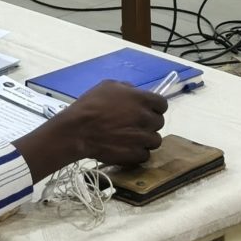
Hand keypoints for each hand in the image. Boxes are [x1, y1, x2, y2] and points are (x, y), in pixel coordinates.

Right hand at [16, 80, 166, 173]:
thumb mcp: (108, 86)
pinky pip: (145, 154)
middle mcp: (146, 118)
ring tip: (131, 139)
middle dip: (149, 123)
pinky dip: (138, 153)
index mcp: (142, 99)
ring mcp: (143, 138)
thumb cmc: (90, 105)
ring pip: (155, 140)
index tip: (146, 110)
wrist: (78, 130)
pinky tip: (127, 149)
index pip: (162, 104)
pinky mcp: (136, 154)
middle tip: (134, 124)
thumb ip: (127, 89)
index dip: (155, 107)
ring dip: (146, 139)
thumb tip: (135, 93)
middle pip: (159, 122)